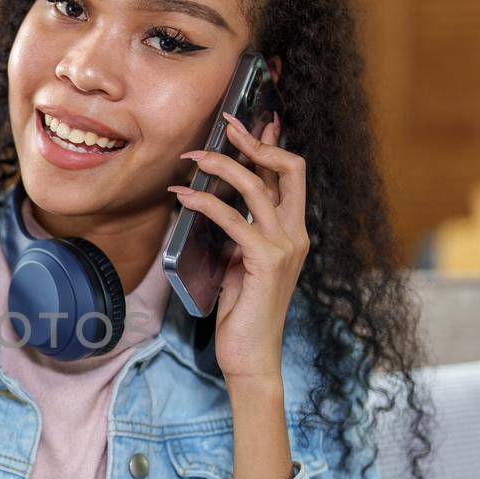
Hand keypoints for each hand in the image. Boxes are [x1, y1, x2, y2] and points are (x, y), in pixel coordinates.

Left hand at [166, 110, 308, 381]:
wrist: (250, 355)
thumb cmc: (241, 312)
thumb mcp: (239, 263)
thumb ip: (238, 234)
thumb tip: (216, 203)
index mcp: (293, 232)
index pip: (289, 175)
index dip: (271, 144)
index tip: (248, 122)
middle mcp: (295, 234)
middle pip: (289, 168)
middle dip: (255, 140)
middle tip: (224, 124)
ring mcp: (284, 247)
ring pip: (258, 187)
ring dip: (222, 165)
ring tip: (191, 158)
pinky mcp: (266, 262)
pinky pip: (234, 219)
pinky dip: (206, 202)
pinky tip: (183, 197)